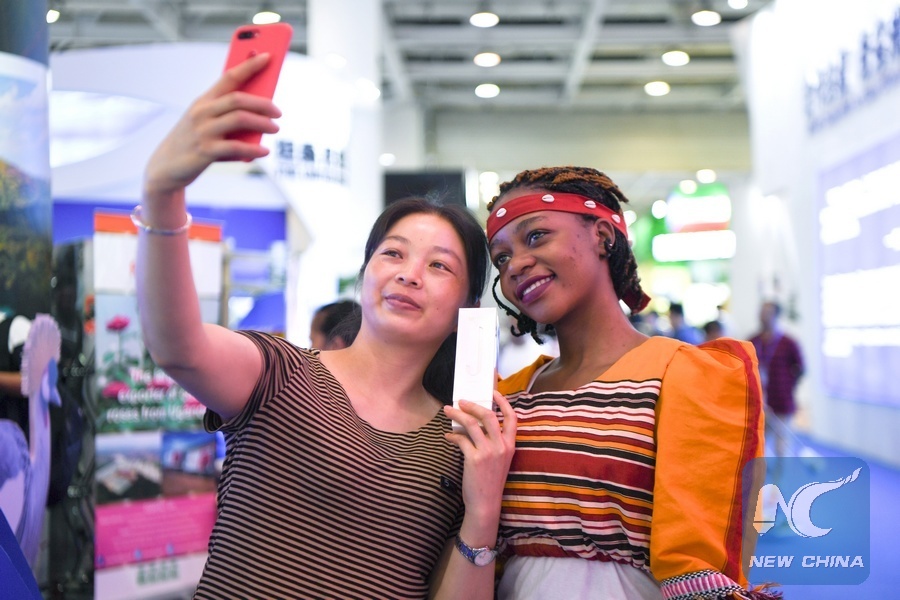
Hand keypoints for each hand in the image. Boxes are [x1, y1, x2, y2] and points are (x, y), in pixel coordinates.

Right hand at [144, 53, 282, 198]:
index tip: (267, 56)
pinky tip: (264, 150)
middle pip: (238, 99)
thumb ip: (227, 115)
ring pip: (239, 119)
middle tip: (278, 112)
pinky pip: (236, 147)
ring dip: (262, 123)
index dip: (249, 65)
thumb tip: (261, 116)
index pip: (229, 77)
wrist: (165, 166)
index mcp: (204, 100)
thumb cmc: (192, 141)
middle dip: (263, 103)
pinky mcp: (205, 151)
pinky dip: (254, 148)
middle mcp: (202, 112)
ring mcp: (203, 131)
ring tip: (275, 128)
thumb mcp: (205, 122)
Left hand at [443, 391, 516, 526]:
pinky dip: (452, 436)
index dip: (503, 402)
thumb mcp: (500, 460)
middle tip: (461, 401)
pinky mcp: (474, 459)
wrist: (486, 503)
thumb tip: (476, 424)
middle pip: (488, 416)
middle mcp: (501, 446)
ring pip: (472, 423)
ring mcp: (488, 452)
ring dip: (457, 414)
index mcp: (510, 445)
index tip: (493, 392)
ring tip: (448, 410)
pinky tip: (447, 436)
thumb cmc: (490, 481)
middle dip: (473, 405)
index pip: (512, 418)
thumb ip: (493, 443)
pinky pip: (461, 439)